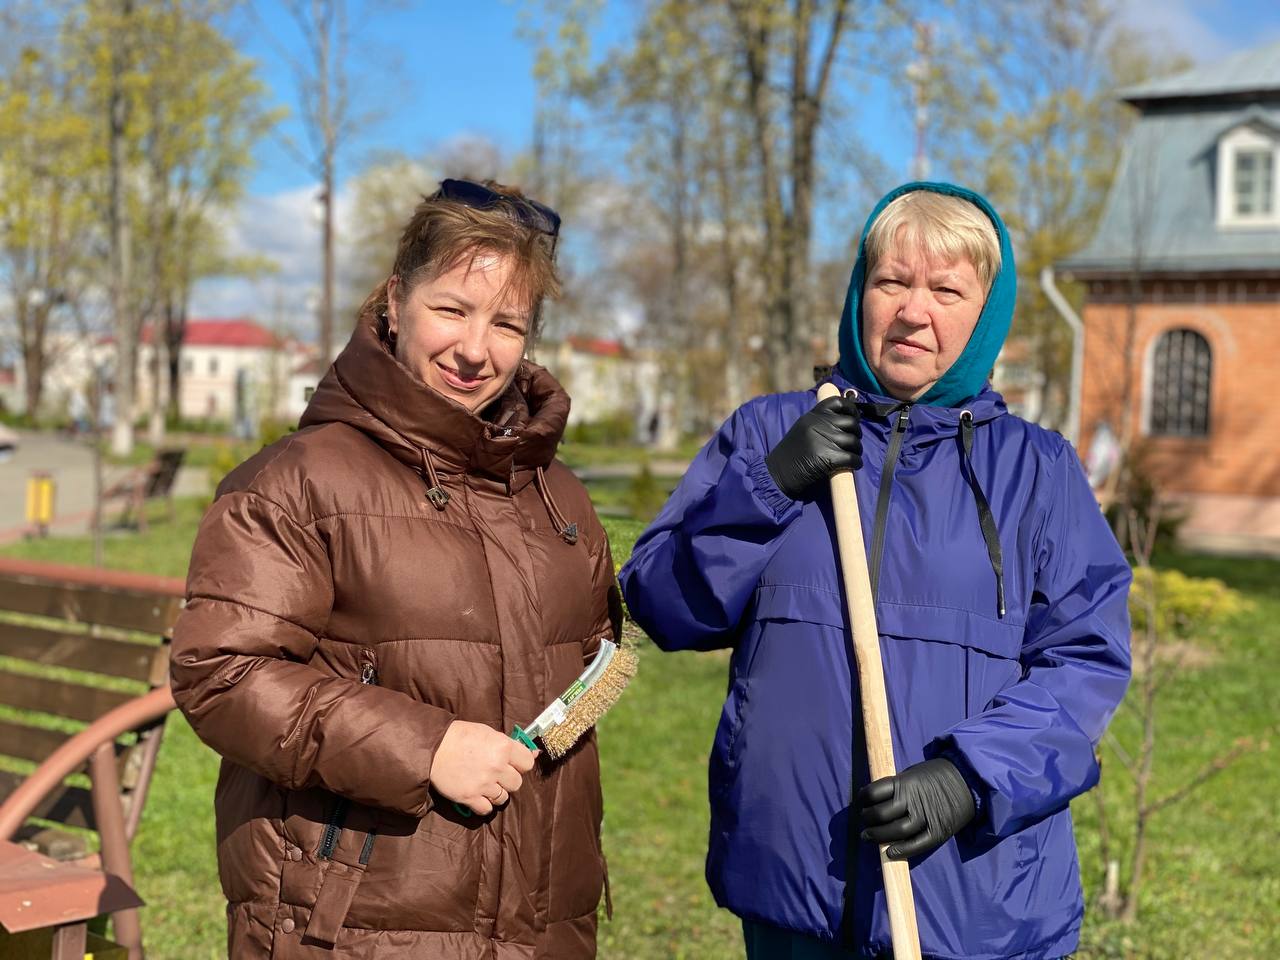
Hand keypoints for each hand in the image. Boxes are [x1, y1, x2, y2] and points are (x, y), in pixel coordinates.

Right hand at [430, 720, 536, 815]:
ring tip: (484, 783)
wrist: (432, 747)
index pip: (528, 763)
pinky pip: (487, 809)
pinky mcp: (470, 797)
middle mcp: (497, 767)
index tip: (512, 763)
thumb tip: (533, 753)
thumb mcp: (488, 733)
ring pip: (503, 798)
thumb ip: (509, 744)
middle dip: (508, 779)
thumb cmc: (459, 736)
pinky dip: (483, 804)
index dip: (520, 764)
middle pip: (517, 783)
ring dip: (496, 792)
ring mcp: (483, 784)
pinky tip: (477, 794)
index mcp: (503, 747)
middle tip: (495, 773)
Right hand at [765, 394, 861, 499]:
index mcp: (811, 416)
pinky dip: (856, 463)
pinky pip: (852, 458)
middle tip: (852, 443)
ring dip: (857, 450)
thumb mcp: (802, 431)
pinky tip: (852, 466)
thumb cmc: (790, 455)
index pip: (838, 402)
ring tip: (852, 456)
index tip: (854, 418)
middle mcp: (818, 424)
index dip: (851, 409)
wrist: (777, 475)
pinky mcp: (828, 458)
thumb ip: (819, 423)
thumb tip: (845, 422)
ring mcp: (824, 440)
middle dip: (856, 433)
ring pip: (854, 441)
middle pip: (851, 422)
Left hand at [856, 758, 975, 860]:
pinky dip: (900, 850)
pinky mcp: (936, 832)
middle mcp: (912, 800)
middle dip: (867, 820)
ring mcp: (924, 817)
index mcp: (904, 782)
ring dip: (878, 836)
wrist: (968, 781)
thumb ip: (896, 787)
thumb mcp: (912, 773)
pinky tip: (889, 852)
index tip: (861, 802)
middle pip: (880, 814)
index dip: (863, 799)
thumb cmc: (936, 776)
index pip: (873, 792)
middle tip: (864, 823)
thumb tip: (875, 800)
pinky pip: (915, 845)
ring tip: (868, 837)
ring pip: (895, 831)